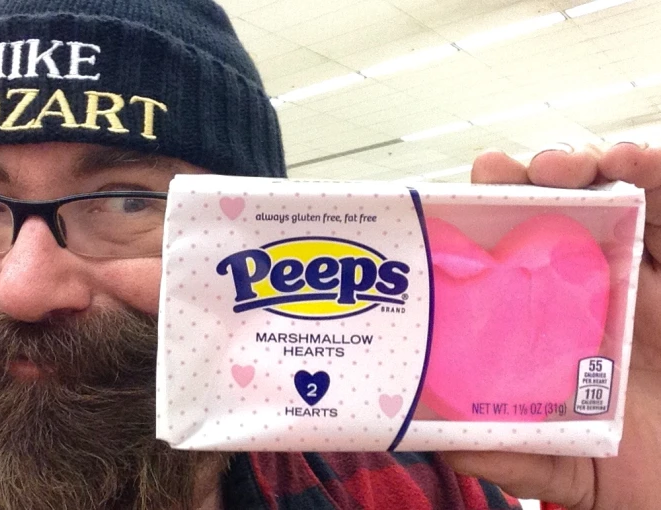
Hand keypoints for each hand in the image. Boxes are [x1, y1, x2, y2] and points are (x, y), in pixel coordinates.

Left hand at [442, 143, 660, 509]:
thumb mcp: (556, 463)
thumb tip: (433, 441)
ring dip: (584, 162)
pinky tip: (635, 162)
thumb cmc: (626, 464)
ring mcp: (643, 269)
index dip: (481, 215)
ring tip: (562, 166)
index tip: (453, 198)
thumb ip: (500, 450)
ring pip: (611, 193)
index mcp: (548, 316)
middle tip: (499, 172)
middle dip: (524, 177)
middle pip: (553, 207)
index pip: (508, 249)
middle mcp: (591, 283)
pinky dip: (655, 172)